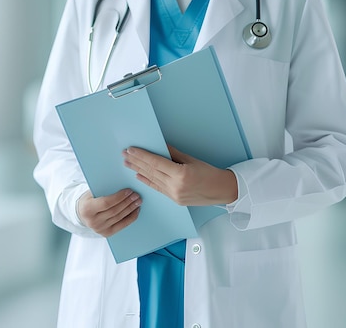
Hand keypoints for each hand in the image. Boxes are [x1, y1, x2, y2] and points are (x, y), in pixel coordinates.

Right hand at [77, 189, 141, 236]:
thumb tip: (122, 185)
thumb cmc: (89, 200)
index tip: (128, 191)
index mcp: (87, 209)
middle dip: (127, 202)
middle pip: (114, 211)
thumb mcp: (91, 193)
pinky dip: (131, 218)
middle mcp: (93, 221)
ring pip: (119, 217)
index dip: (119, 197)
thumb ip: (103, 190)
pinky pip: (122, 225)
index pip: (106, 203)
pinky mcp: (107, 233)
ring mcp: (100, 229)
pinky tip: (136, 210)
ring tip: (138, 201)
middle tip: (136, 195)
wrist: (82, 214)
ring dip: (131, 209)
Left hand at [122, 145, 237, 205]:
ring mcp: (174, 194)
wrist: (222, 190)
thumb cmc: (209, 173)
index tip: (131, 150)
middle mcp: (175, 186)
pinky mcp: (174, 200)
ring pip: (152, 180)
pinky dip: (147, 181)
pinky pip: (157, 189)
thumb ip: (173, 154)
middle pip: (151, 171)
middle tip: (124, 155)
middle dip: (136, 162)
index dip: (142, 156)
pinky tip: (138, 176)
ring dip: (138, 171)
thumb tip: (160, 146)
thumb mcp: (191, 160)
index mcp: (181, 174)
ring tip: (127, 164)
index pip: (156, 163)